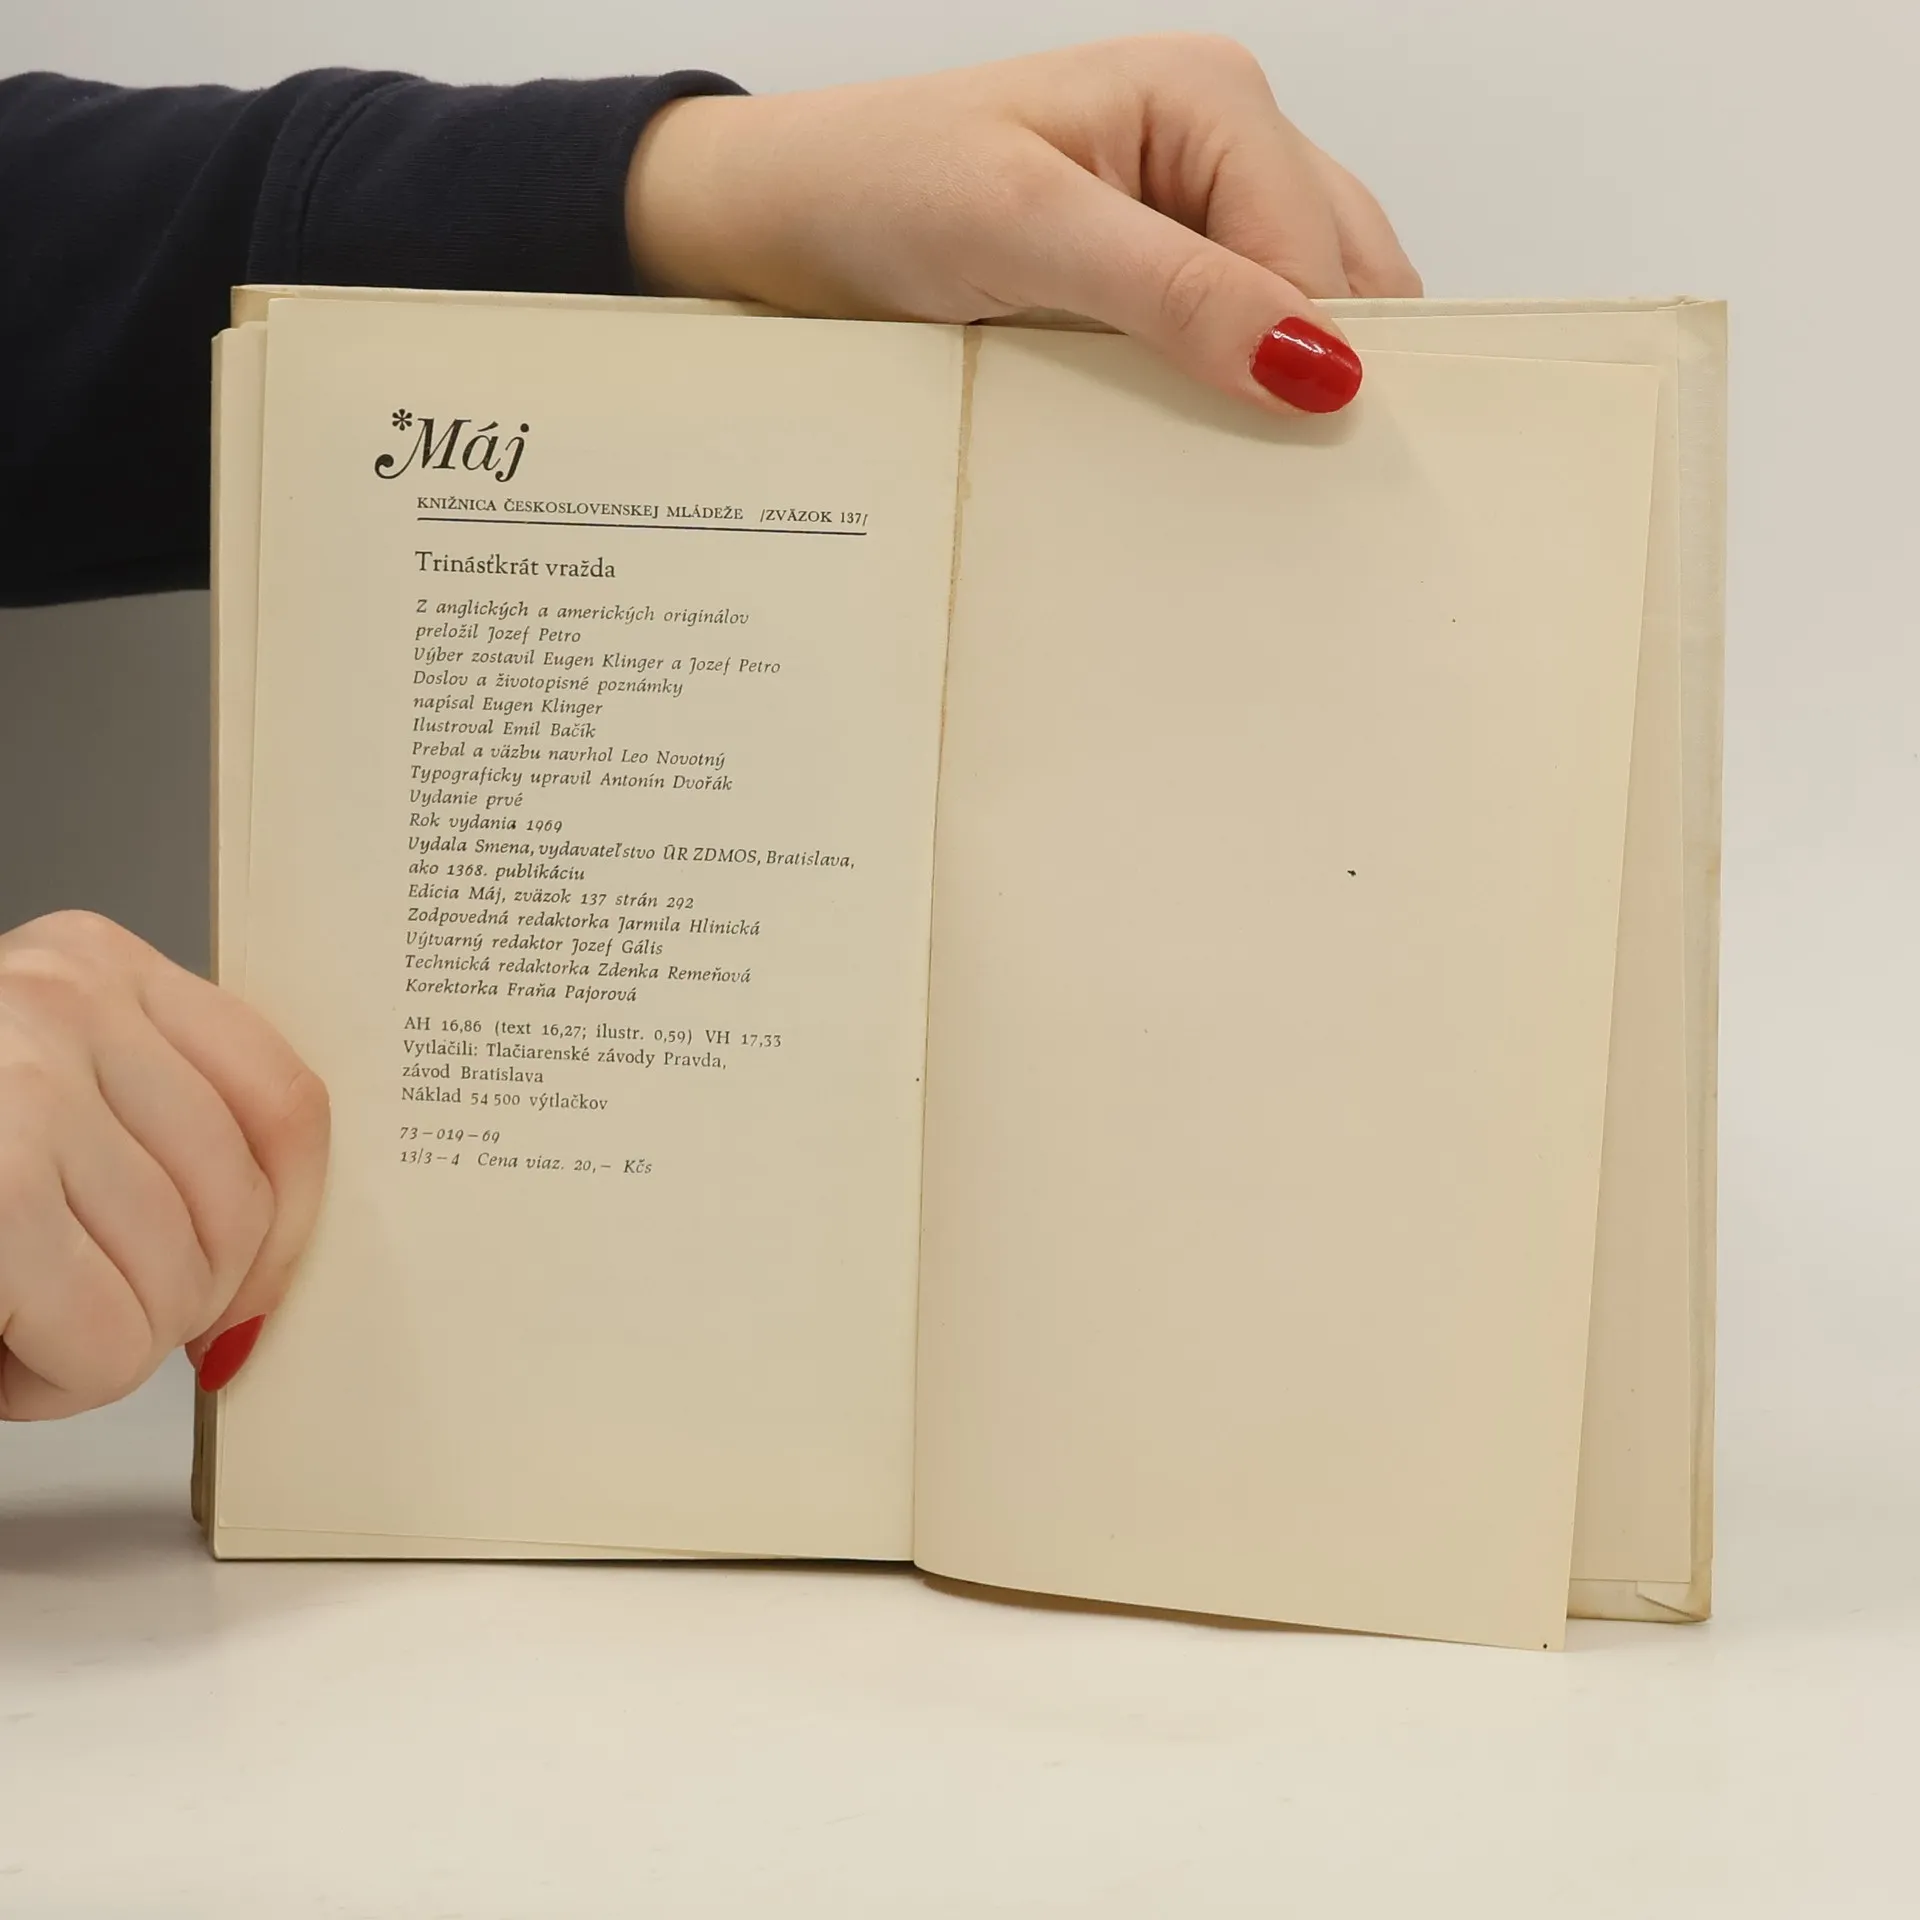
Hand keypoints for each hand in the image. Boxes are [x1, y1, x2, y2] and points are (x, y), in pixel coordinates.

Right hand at [0, 912, 328, 1419]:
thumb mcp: (39, 1093)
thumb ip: (147, 1131)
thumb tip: (267, 1266)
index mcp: (93, 963)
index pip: (283, 1100)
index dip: (288, 1227)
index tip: (251, 1294)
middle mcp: (64, 998)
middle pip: (235, 1209)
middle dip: (165, 1305)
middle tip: (67, 1313)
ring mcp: (22, 1081)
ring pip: (174, 1288)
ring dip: (95, 1352)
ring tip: (7, 1321)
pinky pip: (104, 1339)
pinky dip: (54, 1385)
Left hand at [626, 35, 1419, 414]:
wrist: (785, 216)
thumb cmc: (880, 188)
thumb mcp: (1028, 235)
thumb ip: (1178, 290)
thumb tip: (1318, 363)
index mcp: (1212, 98)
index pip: (1325, 254)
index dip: (1325, 360)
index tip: (1304, 464)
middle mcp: (1219, 145)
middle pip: (1334, 280)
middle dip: (1318, 375)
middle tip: (1287, 486)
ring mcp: (1190, 212)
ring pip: (1293, 318)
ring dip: (1273, 395)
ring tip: (1243, 475)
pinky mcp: (1153, 273)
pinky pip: (1226, 344)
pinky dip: (1224, 399)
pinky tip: (1199, 445)